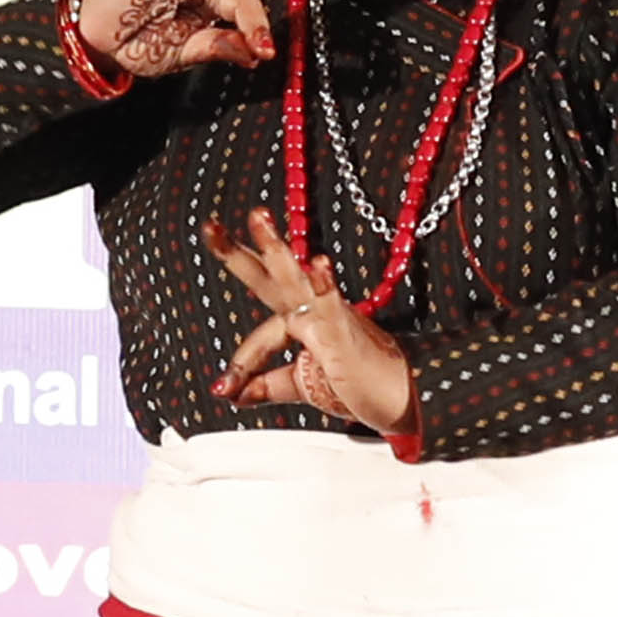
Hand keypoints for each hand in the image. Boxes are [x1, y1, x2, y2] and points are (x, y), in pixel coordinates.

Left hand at [205, 209, 414, 436]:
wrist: (407, 399)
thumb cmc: (364, 386)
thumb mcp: (305, 386)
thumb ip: (269, 385)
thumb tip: (229, 393)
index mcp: (303, 323)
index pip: (263, 334)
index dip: (242, 363)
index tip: (225, 387)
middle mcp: (314, 312)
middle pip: (271, 277)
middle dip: (239, 253)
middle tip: (209, 226)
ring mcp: (331, 318)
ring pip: (298, 278)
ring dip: (276, 248)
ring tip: (257, 217)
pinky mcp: (349, 332)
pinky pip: (334, 306)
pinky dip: (325, 285)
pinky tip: (319, 263)